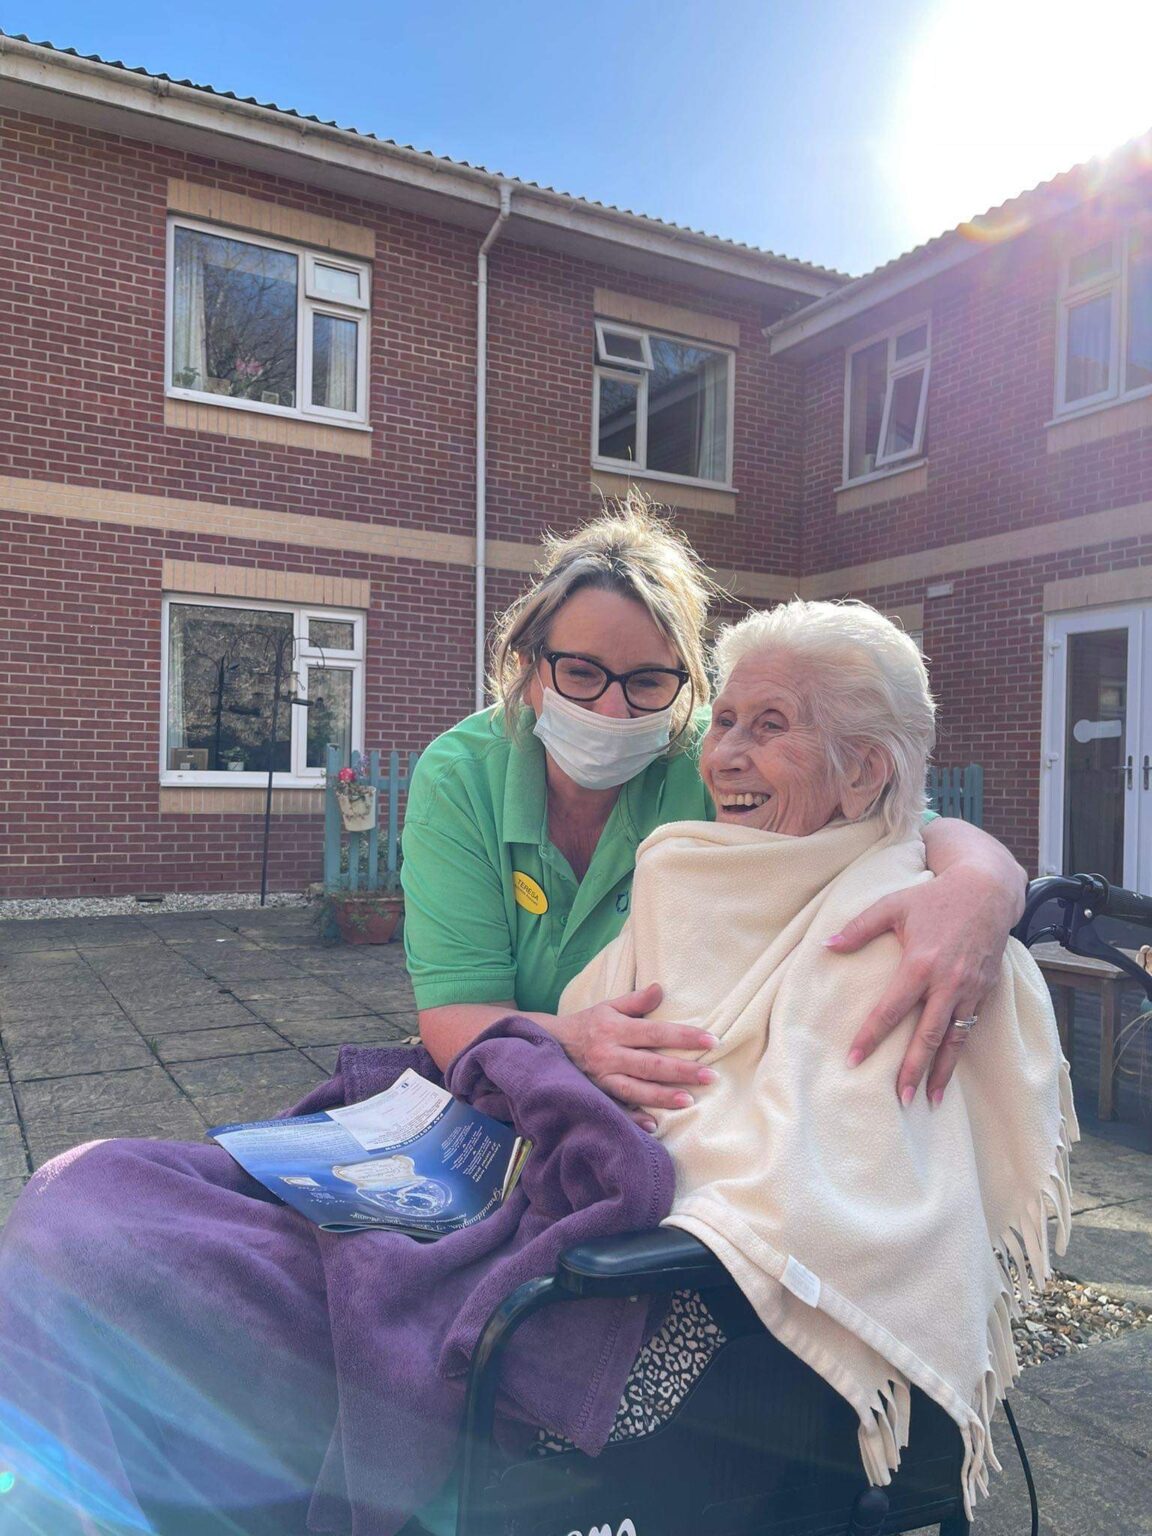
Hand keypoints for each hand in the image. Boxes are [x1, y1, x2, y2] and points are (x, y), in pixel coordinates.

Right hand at [551, 982, 717, 1121]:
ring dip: (663, 1096)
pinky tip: (653, 1124)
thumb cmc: (588, 1024)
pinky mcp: (596, 1095)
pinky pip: (616, 1109)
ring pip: (636, 1090)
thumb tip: (660, 988)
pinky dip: (633, 1118)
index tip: (711, 1041)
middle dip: (682, 1071)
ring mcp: (602, 1078)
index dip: (684, 1037)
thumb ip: (636, 1001)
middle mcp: (609, 1055)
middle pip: (651, 1065)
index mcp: (615, 1030)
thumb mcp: (608, 1006)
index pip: (656, 1033)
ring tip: (689, 1100)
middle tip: (710, 1076)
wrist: (552, 1044)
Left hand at [830, 865, 1018, 1104]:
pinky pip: (969, 1028)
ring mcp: (970, 989)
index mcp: (921, 964)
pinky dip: (958, 1052)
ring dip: (941, 1071)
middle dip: (913, 1069)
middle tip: (900, 1097)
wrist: (988, 890)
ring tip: (928, 1100)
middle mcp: (948, 982)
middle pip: (927, 1035)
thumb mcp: (893, 905)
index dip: (871, 1036)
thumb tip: (827, 945)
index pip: (891, 1009)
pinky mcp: (986, 990)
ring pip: (953, 1039)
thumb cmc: (935, 897)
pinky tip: (948, 1071)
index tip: (854, 1059)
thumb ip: (859, 927)